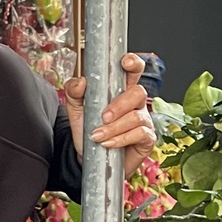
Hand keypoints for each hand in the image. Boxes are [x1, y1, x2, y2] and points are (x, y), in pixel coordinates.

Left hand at [65, 54, 155, 177]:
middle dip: (120, 104)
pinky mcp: (147, 139)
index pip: (133, 71)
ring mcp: (143, 120)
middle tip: (103, 116)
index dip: (133, 63)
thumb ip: (74, 92)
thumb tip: (81, 81)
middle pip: (139, 92)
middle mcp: (135, 103)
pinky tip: (108, 144)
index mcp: (121, 90)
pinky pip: (140, 134)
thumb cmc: (87, 131)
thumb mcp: (76, 110)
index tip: (125, 62)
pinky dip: (121, 139)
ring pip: (137, 116)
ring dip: (115, 127)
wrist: (89, 159)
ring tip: (98, 135)